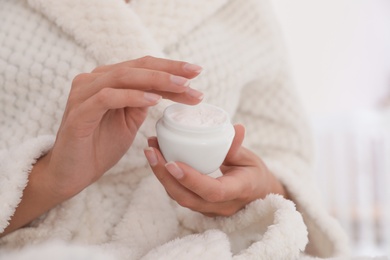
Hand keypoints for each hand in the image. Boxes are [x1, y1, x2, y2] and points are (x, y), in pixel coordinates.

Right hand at [44, 56, 203, 197]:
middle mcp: (94, 80)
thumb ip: (141, 102)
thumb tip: (166, 90)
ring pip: (124, 76)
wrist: (73, 173)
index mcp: (107, 80)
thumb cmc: (101, 146)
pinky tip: (155, 100)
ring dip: (156, 80)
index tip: (197, 72)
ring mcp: (84, 93)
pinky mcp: (79, 112)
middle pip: (137, 66)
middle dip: (169, 70)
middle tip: (195, 75)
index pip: (143, 67)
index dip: (171, 68)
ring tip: (182, 87)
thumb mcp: (129, 121)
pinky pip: (108, 97)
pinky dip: (133, 96)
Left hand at [144, 124, 287, 216]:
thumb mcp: (251, 159)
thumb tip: (236, 128)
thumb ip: (238, 147)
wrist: (257, 195)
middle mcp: (221, 205)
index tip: (172, 162)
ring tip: (151, 151)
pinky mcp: (199, 206)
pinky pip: (180, 195)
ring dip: (161, 176)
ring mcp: (208, 209)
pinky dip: (166, 178)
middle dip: (165, 176)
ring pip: (179, 197)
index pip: (212, 191)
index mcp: (238, 191)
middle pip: (187, 197)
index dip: (191, 179)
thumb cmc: (254, 174)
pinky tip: (158, 159)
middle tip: (151, 151)